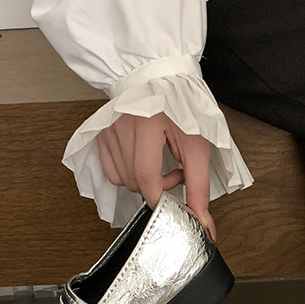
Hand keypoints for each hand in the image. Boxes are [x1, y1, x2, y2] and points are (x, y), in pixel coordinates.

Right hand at [95, 112, 215, 241]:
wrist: (161, 80)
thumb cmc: (182, 108)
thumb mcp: (197, 145)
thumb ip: (199, 186)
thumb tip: (202, 223)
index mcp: (147, 122)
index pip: (146, 175)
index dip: (161, 196)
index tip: (177, 202)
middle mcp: (122, 124)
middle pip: (134, 181)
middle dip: (158, 188)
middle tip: (177, 173)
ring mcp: (108, 130)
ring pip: (123, 180)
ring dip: (144, 182)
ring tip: (161, 164)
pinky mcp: (102, 134)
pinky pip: (112, 171)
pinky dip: (129, 176)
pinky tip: (143, 163)